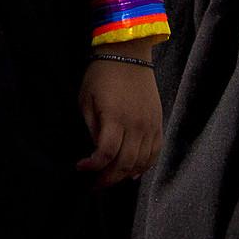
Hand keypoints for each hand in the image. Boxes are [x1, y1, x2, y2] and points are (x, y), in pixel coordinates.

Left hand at [77, 48, 161, 185]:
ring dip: (124, 175)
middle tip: (94, 184)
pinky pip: (155, 153)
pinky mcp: (158, 123)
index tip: (80, 168)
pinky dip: (145, 166)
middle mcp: (136, 125)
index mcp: (115, 118)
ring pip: (141, 162)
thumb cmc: (102, 75)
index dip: (92, 167)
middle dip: (107, 179)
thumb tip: (95, 151)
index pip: (106, 154)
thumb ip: (92, 128)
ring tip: (110, 178)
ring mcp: (150, 125)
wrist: (128, 53)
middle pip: (124, 164)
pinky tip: (133, 172)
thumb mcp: (86, 99)